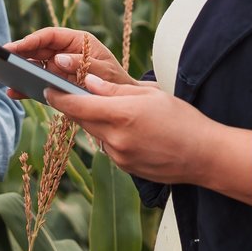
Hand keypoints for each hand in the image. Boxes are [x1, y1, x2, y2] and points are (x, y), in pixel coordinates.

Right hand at [6, 28, 135, 95]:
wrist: (122, 100)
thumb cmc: (116, 81)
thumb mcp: (105, 70)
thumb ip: (84, 63)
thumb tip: (59, 59)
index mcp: (77, 41)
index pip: (50, 35)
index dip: (32, 39)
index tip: (17, 46)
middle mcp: (65, 51)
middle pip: (38, 48)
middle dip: (21, 53)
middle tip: (4, 59)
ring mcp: (59, 67)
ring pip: (35, 64)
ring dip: (20, 70)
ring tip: (5, 78)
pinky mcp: (56, 82)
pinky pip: (37, 82)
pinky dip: (26, 87)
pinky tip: (13, 92)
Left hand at [42, 74, 243, 191]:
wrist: (204, 156)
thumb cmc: (182, 119)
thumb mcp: (150, 95)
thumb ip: (115, 89)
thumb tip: (87, 82)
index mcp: (121, 115)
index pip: (76, 106)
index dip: (58, 97)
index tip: (48, 89)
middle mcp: (115, 139)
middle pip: (82, 121)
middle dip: (76, 107)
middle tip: (73, 94)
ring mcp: (119, 157)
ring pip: (94, 134)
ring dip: (95, 122)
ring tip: (112, 112)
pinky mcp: (124, 168)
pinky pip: (108, 148)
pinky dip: (110, 136)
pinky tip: (128, 130)